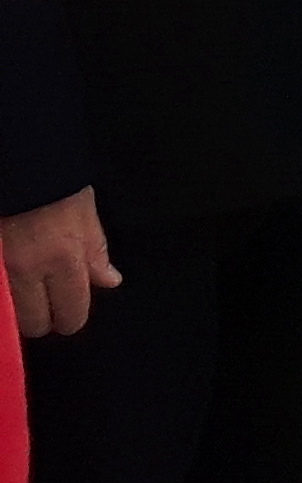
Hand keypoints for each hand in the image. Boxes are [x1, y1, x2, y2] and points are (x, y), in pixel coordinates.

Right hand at [5, 188, 119, 337]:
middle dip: (42, 319)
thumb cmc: (52, 182)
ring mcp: (0, 269)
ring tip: (27, 292)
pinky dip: (4, 292)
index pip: (71, 312)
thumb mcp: (85, 213)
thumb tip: (109, 280)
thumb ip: (96, 252)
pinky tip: (9, 283)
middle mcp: (27, 269)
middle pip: (34, 323)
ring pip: (8, 314)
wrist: (16, 160)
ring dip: (18, 309)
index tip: (70, 313)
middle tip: (46, 304)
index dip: (72, 317)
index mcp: (63, 258)